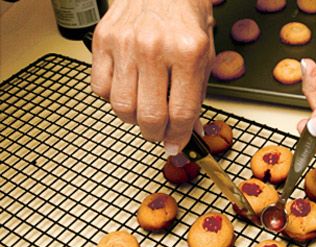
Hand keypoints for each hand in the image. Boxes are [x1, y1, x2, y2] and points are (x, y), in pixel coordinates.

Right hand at [91, 0, 214, 154]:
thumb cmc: (185, 20)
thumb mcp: (204, 57)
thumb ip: (196, 97)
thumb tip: (190, 132)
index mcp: (188, 52)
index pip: (182, 113)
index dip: (179, 137)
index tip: (176, 145)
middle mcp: (155, 47)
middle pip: (149, 117)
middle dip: (156, 134)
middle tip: (160, 132)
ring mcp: (125, 44)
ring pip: (122, 108)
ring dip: (134, 119)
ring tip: (144, 108)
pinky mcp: (102, 40)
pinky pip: (100, 89)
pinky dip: (112, 98)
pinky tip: (128, 89)